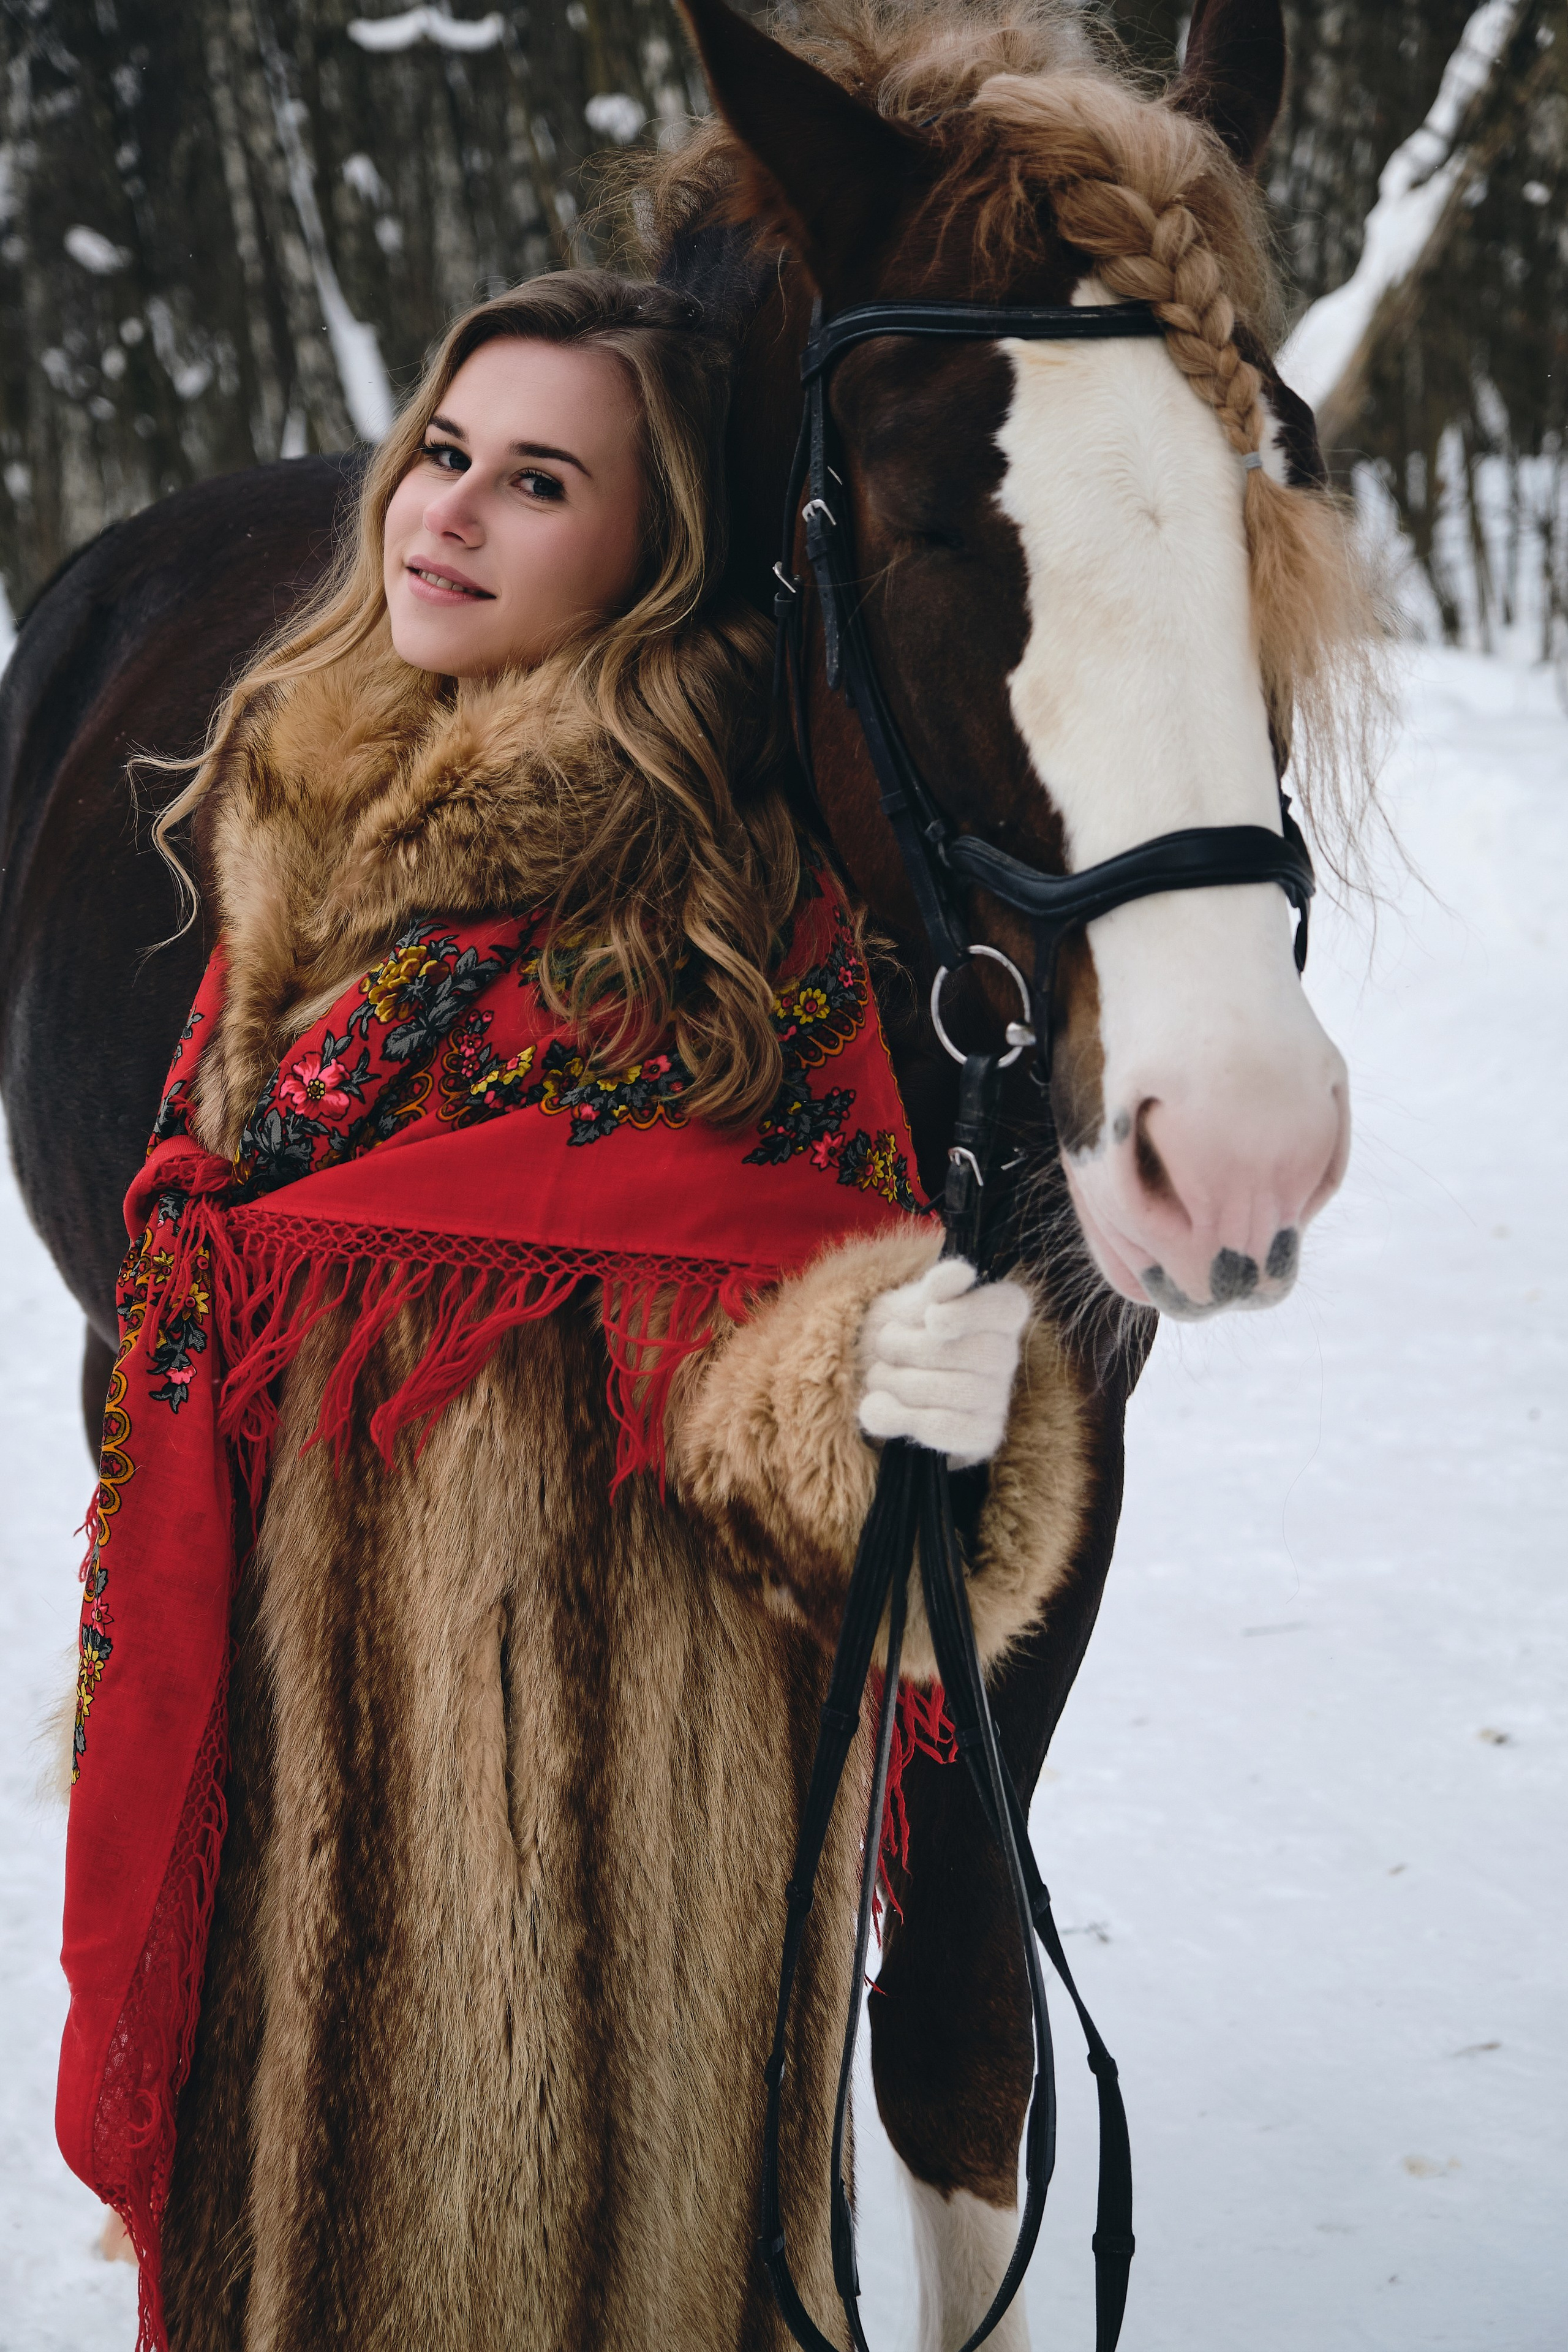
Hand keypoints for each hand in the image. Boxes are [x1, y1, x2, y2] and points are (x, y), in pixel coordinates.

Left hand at [857, 1256, 1029, 1467]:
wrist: (888, 1376)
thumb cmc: (905, 1329)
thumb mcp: (913, 1300)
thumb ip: (937, 1285)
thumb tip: (962, 1274)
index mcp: (1001, 1312)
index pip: (1006, 1307)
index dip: (970, 1313)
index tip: (933, 1318)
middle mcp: (1007, 1355)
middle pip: (970, 1352)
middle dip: (911, 1347)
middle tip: (884, 1344)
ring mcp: (998, 1398)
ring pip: (950, 1390)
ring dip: (897, 1381)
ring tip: (879, 1374)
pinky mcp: (981, 1434)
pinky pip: (942, 1426)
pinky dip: (899, 1416)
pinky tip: (877, 1406)